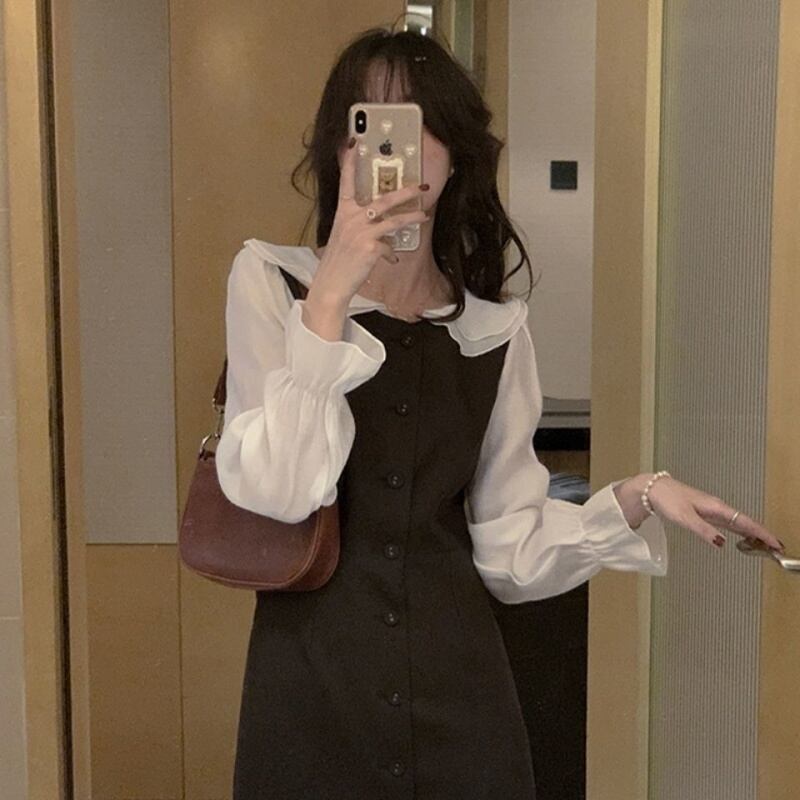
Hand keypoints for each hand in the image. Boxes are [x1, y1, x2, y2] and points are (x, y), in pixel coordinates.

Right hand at [308, 135, 429, 305]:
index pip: (347, 181)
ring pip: (394, 220)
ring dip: (412, 218)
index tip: (355, 141)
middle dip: (406, 192)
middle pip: (384, 199)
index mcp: (343, 212)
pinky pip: (389, 247)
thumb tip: (381, 224)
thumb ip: (358, 225)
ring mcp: (362, 232)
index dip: (352, 161)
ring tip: (424, 216)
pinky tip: (392, 260)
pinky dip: (391, 254)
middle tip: (422, 186)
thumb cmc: (338, 261)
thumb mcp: (343, 236)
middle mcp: (352, 219)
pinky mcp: (371, 247)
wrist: (331, 284)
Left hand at [621, 473, 785, 552]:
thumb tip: (722, 543)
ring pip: (738, 523)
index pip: (745, 522)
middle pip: (745, 523)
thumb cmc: (668, 500)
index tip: (775, 544)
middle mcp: (717, 508)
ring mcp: (712, 510)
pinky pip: (729, 523)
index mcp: (716, 507)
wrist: (653, 490)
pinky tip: (742, 537)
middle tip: (777, 549)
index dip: (761, 533)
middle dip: (762, 535)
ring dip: (752, 534)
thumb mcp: (684, 517)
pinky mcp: (705, 513)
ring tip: (766, 546)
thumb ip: (703, 530)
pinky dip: (739, 531)